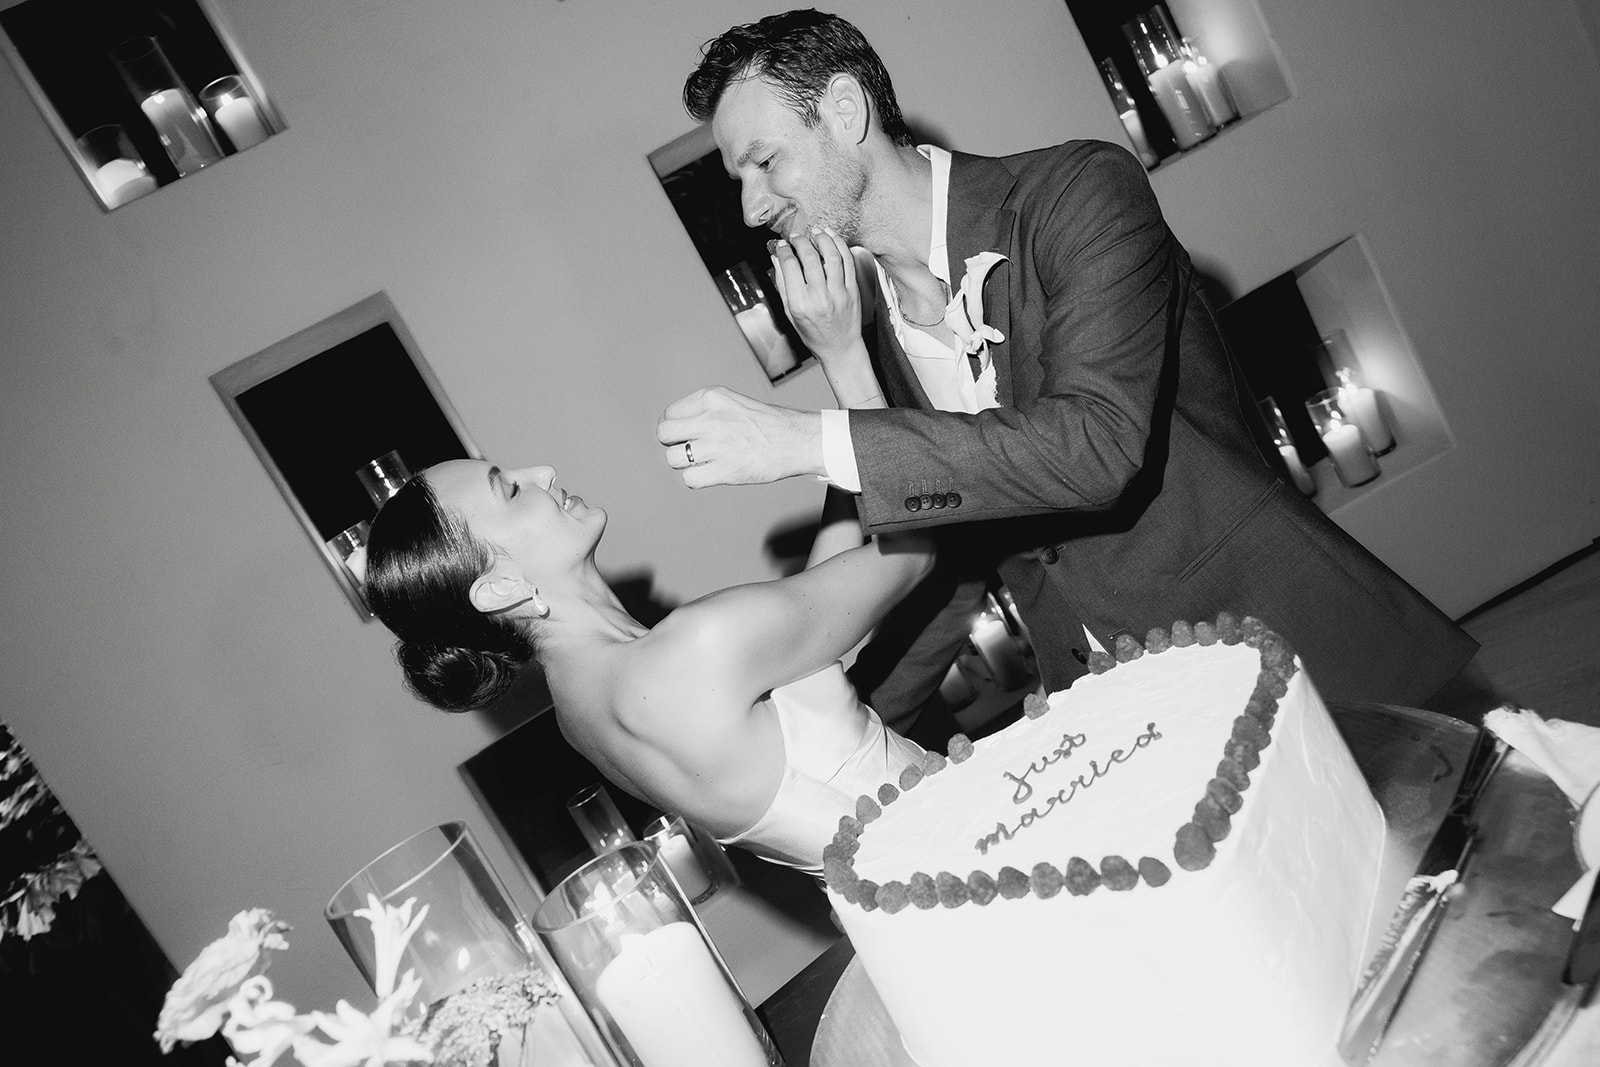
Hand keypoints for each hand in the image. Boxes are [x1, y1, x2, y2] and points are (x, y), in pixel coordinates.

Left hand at [658, 386, 823, 487]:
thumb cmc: (767, 424)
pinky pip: (689, 478)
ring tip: (702, 461)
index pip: (670, 414)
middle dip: (673, 443)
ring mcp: (717, 445)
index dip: (675, 427)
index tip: (685, 434)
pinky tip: (710, 473)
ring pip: (672, 458)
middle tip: (688, 448)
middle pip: (664, 434)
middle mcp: (710, 419)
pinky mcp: (725, 469)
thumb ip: (705, 410)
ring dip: (684, 463)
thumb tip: (678, 425)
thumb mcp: (732, 402)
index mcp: (711, 398)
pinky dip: (696, 479)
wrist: (796, 440)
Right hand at [771, 228, 861, 362]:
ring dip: (822, 238)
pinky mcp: (853, 290)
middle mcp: (820, 297)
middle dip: (801, 240)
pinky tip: (832, 237)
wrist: (840, 348)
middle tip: (797, 237)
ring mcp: (839, 293)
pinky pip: (848, 261)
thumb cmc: (814, 333)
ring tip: (815, 231)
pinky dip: (839, 245)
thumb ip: (783, 284)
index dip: (784, 250)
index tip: (783, 245)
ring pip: (831, 255)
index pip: (789, 266)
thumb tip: (777, 258)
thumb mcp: (790, 312)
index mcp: (800, 304)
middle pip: (809, 257)